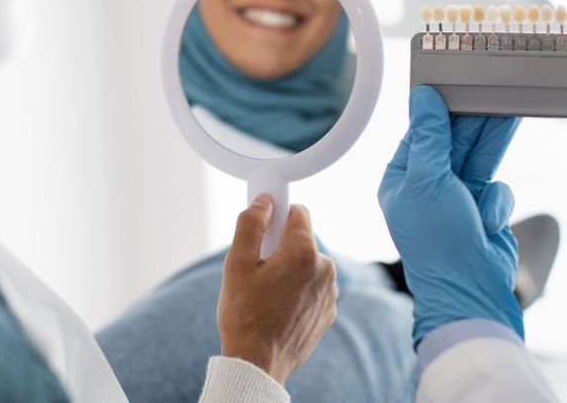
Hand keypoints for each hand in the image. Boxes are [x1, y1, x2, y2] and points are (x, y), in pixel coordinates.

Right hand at [217, 196, 337, 384]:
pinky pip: (313, 287)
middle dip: (281, 247)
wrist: (257, 364)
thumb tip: (264, 201)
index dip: (278, 215)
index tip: (264, 228)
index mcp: (304, 252)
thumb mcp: (236, 263)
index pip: (298, 211)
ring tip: (267, 293)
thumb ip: (251, 224)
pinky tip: (278, 308)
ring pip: (307, 264)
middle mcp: (325, 269)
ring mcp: (329, 292)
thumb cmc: (244, 314)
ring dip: (291, 270)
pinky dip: (298, 290)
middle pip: (301, 240)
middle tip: (258, 269)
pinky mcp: (328, 311)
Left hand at [378, 86, 522, 344]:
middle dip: (472, 119)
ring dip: (492, 139)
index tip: (457, 81)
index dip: (440, 108)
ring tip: (510, 105)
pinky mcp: (482, 209)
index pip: (421, 132)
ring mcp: (456, 197)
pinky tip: (488, 218)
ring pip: (477, 156)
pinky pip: (495, 187)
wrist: (471, 291)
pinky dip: (495, 200)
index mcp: (402, 177)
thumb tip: (423, 97)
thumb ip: (430, 137)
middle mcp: (427, 185)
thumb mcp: (428, 180)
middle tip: (491, 87)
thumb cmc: (438, 240)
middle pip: (453, 140)